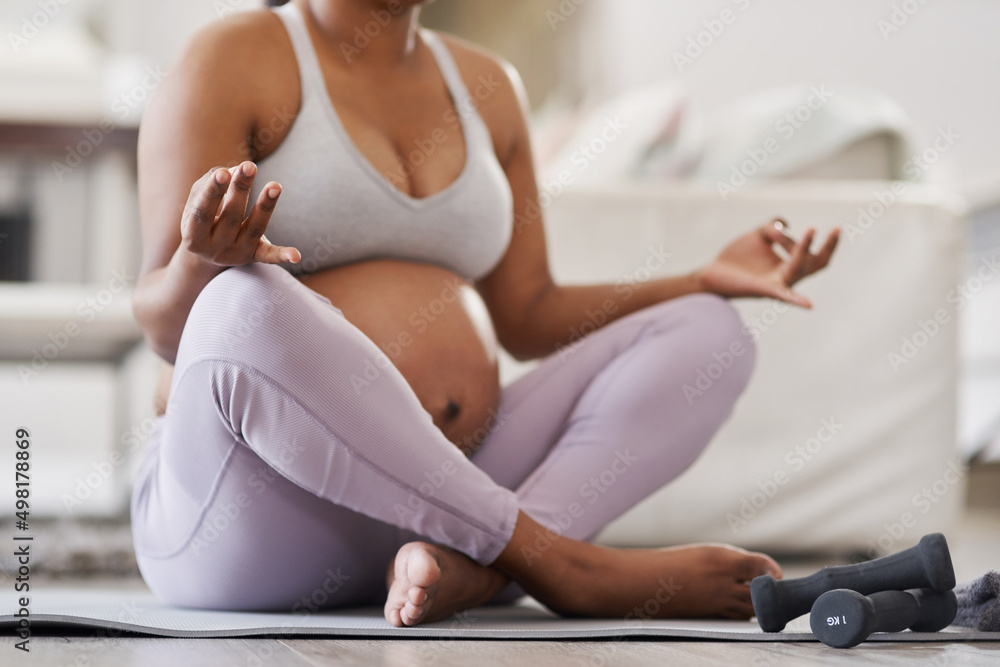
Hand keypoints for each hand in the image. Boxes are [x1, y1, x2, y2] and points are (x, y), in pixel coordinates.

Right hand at [179, 161, 300, 266]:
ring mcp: (237, 254)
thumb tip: (236, 170)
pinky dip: (283, 255)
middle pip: (231, 217)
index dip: (212, 192)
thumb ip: (213, 182)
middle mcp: (216, 249)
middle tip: (249, 165)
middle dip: (240, 190)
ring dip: (265, 207)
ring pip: (254, 229)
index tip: (223, 172)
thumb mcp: (199, 200)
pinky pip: (270, 257)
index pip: (202, 212)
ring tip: (275, 185)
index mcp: (194, 237)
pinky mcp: (255, 256)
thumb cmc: (204, 216)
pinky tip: (296, 256)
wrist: (210, 250)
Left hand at [695, 219, 838, 308]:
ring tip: (811, 230)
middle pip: (816, 264)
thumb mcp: (761, 234)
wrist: (714, 272)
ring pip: (798, 267)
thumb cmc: (740, 257)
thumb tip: (786, 227)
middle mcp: (788, 277)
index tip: (832, 228)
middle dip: (829, 246)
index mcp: (791, 266)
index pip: (814, 255)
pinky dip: (796, 300)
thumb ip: (775, 226)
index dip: (821, 242)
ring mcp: (777, 284)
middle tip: (838, 229)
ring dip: (804, 247)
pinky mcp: (763, 289)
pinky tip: (809, 304)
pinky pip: (783, 296)